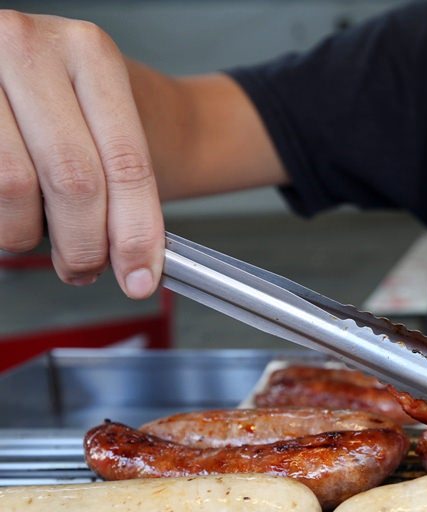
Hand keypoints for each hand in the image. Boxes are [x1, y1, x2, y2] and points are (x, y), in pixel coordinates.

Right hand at [0, 11, 162, 297]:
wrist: (49, 66)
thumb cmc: (85, 103)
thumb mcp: (119, 123)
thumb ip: (122, 185)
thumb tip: (134, 268)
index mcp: (90, 53)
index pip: (124, 162)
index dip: (135, 232)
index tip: (141, 277)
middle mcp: (28, 48)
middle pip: (72, 178)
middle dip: (85, 242)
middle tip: (86, 266)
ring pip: (12, 186)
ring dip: (30, 232)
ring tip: (42, 232)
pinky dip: (3, 215)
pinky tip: (16, 210)